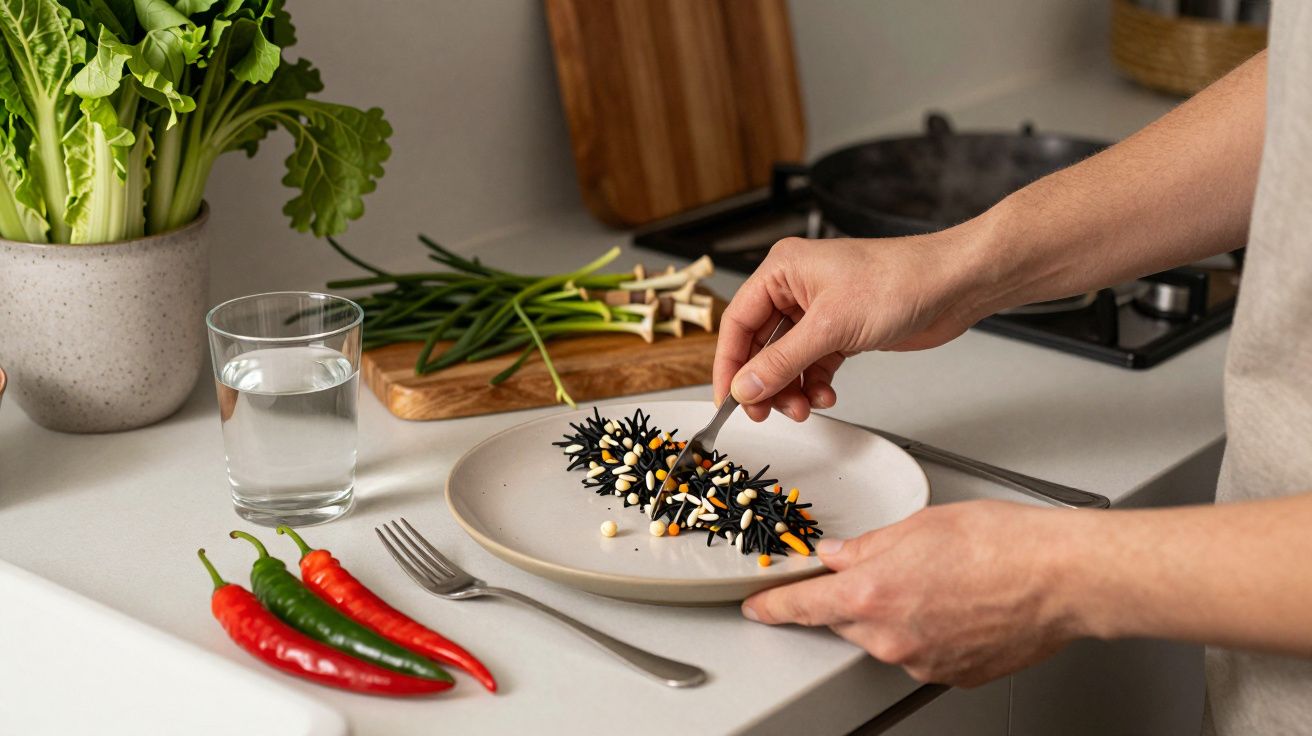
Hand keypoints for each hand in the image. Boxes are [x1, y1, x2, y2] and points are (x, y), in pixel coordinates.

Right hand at [713, 228, 988, 422]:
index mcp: (783, 271)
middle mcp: (797, 288)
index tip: (728, 399)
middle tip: (767, 411)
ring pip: (787, 359)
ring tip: (803, 406)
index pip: (738, 322)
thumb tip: (746, 387)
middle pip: (761, 345)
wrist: (953, 285)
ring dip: (792, 388)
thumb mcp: (831, 326)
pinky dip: (815, 383)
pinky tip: (825, 394)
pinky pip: (813, 364)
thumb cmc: (900, 280)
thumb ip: (783, 361)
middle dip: (765, 381)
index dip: (729, 364)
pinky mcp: (842, 330)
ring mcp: (820, 311)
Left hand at [741, 501, 1085, 685]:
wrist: (1061, 578)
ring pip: (886, 637)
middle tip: (900, 568)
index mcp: (871, 593)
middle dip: (858, 596)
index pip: (803, 605)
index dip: (774, 606)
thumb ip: (866, 545)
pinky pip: (922, 652)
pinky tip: (958, 604)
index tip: (758, 607)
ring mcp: (922, 661)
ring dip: (899, 612)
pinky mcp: (952, 675)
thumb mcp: (918, 525)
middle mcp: (891, 636)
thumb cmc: (1002, 543)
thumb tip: (839, 554)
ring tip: (944, 581)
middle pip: (848, 620)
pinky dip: (930, 631)